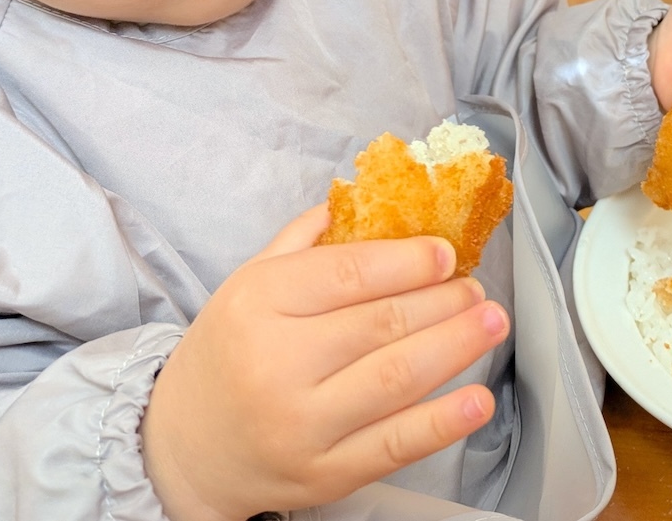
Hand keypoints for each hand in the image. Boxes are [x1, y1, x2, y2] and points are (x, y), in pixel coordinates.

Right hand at [140, 206, 509, 520]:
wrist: (181, 449)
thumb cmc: (225, 356)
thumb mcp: (247, 283)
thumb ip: (304, 240)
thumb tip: (366, 197)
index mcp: (258, 304)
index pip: (348, 273)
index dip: (408, 261)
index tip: (446, 254)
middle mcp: (276, 363)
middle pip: (382, 323)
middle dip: (444, 301)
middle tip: (476, 289)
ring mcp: (301, 424)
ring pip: (396, 378)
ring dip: (456, 346)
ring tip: (490, 323)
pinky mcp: (322, 474)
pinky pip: (393, 445)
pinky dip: (443, 423)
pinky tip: (478, 400)